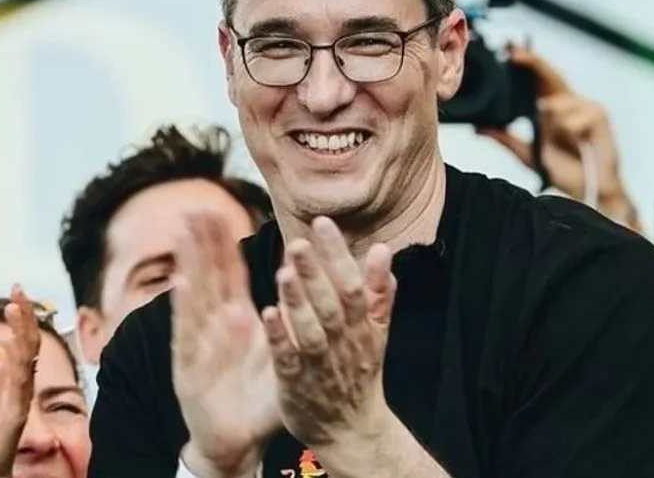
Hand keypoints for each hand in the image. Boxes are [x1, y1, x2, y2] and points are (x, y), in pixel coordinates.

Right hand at [173, 210, 278, 477]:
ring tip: (184, 230)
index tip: (222, 209)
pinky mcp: (190, 365)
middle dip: (203, 242)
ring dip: (188, 263)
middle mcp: (218, 327)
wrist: (238, 442)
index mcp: (240, 321)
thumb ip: (294, 328)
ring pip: (194, 296)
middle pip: (209, 276)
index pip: (232, 275)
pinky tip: (181, 282)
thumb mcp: (283, 359)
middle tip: (197, 205)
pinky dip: (184, 308)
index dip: (226, 243)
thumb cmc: (259, 401)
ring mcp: (202, 343)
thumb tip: (316, 295)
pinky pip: (188, 333)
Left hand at [261, 217, 396, 448]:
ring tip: (283, 273)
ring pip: (311, 330)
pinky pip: (289, 359)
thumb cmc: (360, 372)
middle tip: (297, 241)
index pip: (353, 284)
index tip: (322, 223)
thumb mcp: (378, 332)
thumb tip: (385, 250)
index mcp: (363, 326)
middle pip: (331, 304)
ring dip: (298, 302)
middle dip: (315, 273)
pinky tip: (268, 313)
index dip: (338, 254)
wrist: (352, 430)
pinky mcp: (297, 384)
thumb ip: (379, 291)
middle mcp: (344, 343)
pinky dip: (281, 337)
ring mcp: (320, 364)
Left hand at [476, 46, 634, 222]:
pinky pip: (573, 117)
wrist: (590, 191)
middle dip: (533, 62)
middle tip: (514, 53)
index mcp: (554, 107)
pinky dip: (569, 130)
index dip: (526, 62)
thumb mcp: (528, 153)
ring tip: (560, 139)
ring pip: (557, 101)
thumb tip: (479, 128)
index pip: (538, 78)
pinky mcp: (599, 116)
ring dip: (552, 121)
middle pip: (550, 74)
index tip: (508, 50)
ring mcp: (586, 106)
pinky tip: (576, 141)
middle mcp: (569, 102)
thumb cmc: (565, 170)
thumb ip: (506, 139)